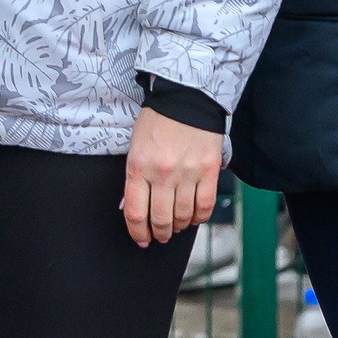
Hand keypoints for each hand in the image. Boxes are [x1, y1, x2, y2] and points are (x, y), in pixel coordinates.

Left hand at [124, 107, 222, 246]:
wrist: (186, 98)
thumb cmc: (157, 121)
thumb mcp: (135, 146)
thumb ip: (133, 177)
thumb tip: (128, 206)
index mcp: (138, 166)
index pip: (135, 211)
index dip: (137, 231)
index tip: (141, 239)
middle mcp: (162, 173)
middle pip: (160, 219)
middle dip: (159, 233)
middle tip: (159, 236)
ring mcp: (187, 173)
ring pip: (182, 216)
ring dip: (178, 227)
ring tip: (176, 227)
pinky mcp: (209, 171)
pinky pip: (205, 206)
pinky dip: (199, 218)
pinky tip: (193, 218)